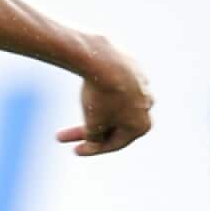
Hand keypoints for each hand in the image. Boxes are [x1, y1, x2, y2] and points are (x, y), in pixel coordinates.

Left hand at [56, 35, 153, 155]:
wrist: (104, 60)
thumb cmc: (100, 97)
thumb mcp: (93, 124)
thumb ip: (94, 137)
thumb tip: (94, 140)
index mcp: (142, 126)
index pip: (115, 144)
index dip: (92, 150)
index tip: (73, 150)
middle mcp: (148, 107)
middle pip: (114, 125)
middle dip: (89, 131)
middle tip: (62, 135)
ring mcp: (143, 87)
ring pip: (116, 105)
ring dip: (98, 111)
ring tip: (82, 107)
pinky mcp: (134, 69)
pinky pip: (116, 86)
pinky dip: (103, 91)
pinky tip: (91, 88)